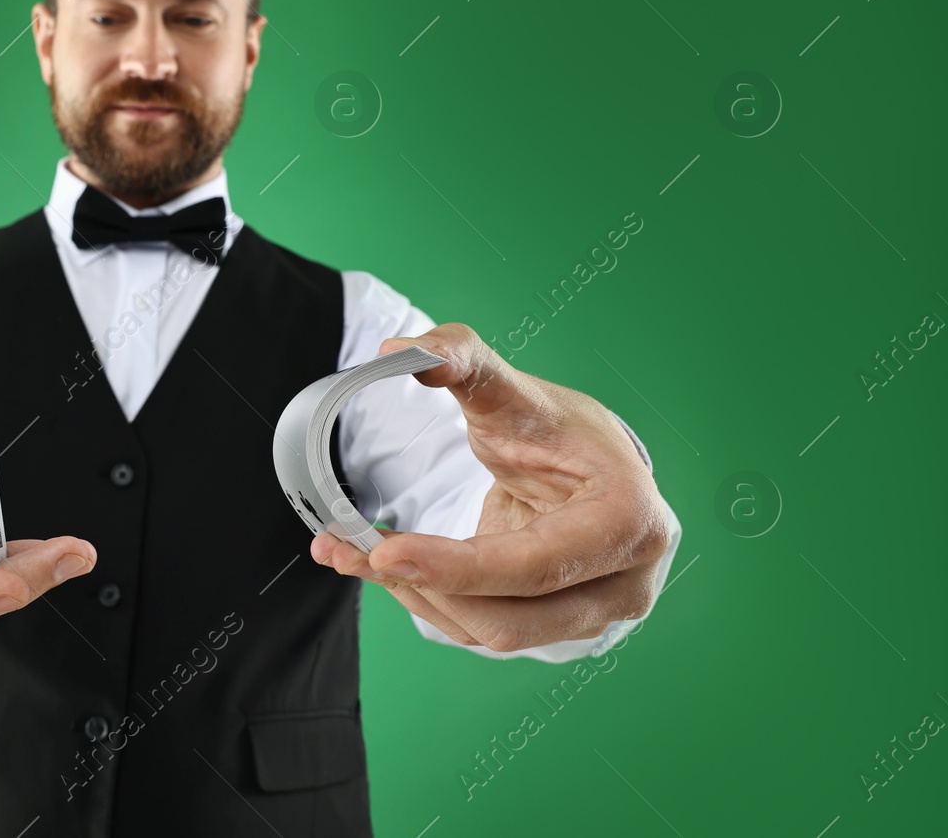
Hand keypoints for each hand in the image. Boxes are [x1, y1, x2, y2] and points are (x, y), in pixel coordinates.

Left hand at [309, 324, 671, 652]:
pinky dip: (424, 600)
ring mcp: (592, 616)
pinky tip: (385, 562)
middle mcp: (622, 584)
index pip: (534, 565)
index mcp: (627, 522)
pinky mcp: (552, 630)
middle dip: (425, 586)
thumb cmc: (560, 432)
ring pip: (487, 631)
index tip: (385, 549)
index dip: (456, 567)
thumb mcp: (514, 392)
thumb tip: (399, 351)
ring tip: (355, 549)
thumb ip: (461, 360)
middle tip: (355, 548)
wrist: (586, 470)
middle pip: (509, 619)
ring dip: (414, 595)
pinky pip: (478, 629)